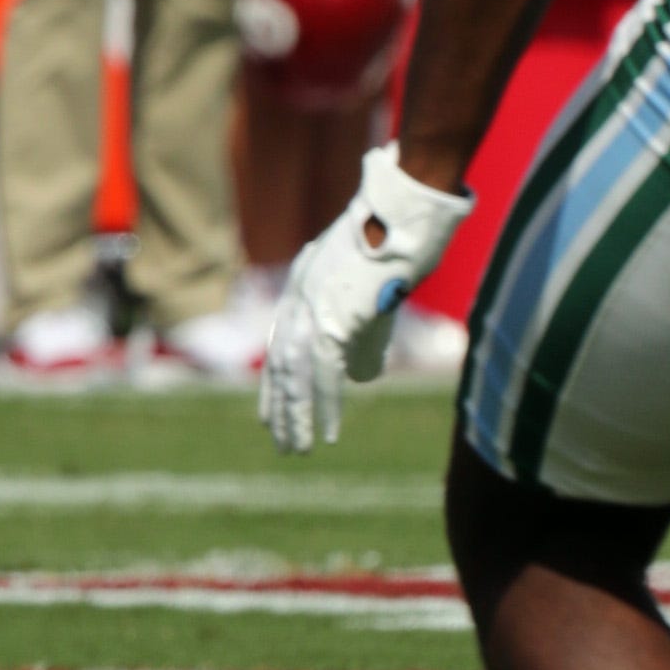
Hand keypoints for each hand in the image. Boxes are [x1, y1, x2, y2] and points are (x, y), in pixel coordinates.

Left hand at [259, 143, 471, 452]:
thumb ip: (359, 330)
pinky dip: (326, 406)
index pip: (278, 348)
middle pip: (281, 367)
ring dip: (297, 416)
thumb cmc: (390, 246)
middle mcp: (299, 302)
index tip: (269, 417)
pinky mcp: (334, 320)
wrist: (400, 219)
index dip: (274, 386)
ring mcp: (313, 311)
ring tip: (299, 450)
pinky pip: (325, 374)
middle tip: (283, 446)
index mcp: (302, 291)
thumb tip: (359, 375)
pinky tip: (328, 433)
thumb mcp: (363, 287)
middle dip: (281, 409)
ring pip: (296, 376)